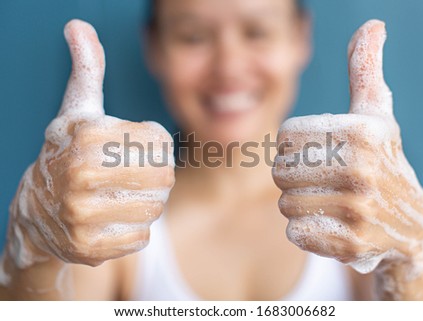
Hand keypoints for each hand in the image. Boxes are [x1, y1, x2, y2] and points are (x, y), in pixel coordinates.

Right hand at [6, 19, 174, 267]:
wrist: (37, 211)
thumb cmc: (69, 152)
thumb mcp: (77, 110)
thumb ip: (87, 70)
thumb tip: (78, 25)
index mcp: (84, 137)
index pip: (160, 145)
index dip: (155, 145)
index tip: (135, 146)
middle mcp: (78, 177)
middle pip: (163, 178)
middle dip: (156, 176)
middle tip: (135, 175)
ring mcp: (81, 218)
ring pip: (154, 210)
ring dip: (147, 202)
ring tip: (122, 195)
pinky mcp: (89, 249)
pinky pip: (141, 238)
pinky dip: (134, 228)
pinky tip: (112, 219)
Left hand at [272, 20, 422, 297]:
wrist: (411, 227)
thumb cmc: (383, 161)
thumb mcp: (378, 114)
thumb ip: (366, 70)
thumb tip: (373, 25)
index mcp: (363, 132)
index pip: (286, 138)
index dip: (295, 147)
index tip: (319, 153)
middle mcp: (364, 170)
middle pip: (281, 172)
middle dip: (294, 179)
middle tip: (323, 182)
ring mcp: (360, 211)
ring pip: (286, 204)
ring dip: (300, 205)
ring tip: (329, 203)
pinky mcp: (352, 245)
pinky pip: (296, 233)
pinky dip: (307, 230)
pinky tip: (333, 225)